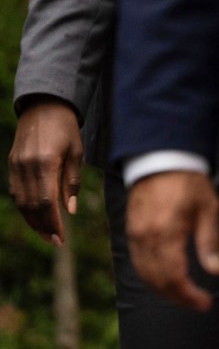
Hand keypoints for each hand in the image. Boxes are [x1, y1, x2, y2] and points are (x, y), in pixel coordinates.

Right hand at [9, 99, 82, 244]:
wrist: (43, 106)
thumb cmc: (66, 129)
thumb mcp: (77, 154)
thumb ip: (72, 182)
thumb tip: (70, 211)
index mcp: (45, 163)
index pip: (46, 201)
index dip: (52, 222)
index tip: (60, 238)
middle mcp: (26, 166)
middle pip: (31, 205)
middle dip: (42, 226)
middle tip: (55, 242)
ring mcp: (16, 164)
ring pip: (20, 200)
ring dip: (32, 219)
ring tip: (46, 233)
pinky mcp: (12, 163)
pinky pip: (15, 190)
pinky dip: (24, 206)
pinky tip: (35, 216)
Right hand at [128, 170, 218, 310]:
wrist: (161, 161)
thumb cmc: (190, 183)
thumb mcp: (209, 209)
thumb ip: (211, 242)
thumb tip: (217, 272)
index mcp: (165, 233)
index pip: (173, 276)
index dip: (188, 295)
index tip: (205, 303)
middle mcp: (145, 238)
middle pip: (157, 280)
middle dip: (177, 297)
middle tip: (198, 304)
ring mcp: (135, 235)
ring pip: (144, 274)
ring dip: (164, 290)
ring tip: (185, 296)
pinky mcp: (132, 232)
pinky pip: (138, 263)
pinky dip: (152, 277)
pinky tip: (168, 280)